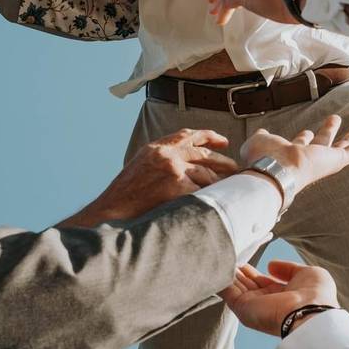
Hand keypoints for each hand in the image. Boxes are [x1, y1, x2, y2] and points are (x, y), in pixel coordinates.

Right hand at [59, 128, 237, 226]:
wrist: (111, 214)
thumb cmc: (124, 200)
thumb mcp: (139, 170)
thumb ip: (160, 163)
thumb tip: (186, 167)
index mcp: (155, 148)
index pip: (186, 135)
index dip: (208, 136)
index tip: (223, 141)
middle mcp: (165, 154)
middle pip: (203, 154)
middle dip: (223, 162)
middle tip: (237, 168)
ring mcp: (172, 169)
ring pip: (207, 174)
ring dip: (220, 183)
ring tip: (231, 189)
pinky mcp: (178, 187)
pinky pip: (204, 191)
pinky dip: (213, 198)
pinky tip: (221, 203)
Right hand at [220, 262, 337, 336]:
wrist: (310, 313)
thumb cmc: (316, 295)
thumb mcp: (307, 273)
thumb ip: (288, 268)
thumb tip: (271, 264)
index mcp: (282, 295)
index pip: (262, 281)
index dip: (252, 271)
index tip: (243, 260)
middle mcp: (266, 302)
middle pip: (246, 284)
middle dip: (237, 272)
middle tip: (229, 256)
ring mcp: (253, 306)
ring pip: (235, 287)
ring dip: (227, 273)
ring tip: (219, 257)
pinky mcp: (242, 308)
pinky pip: (227, 292)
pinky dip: (220, 280)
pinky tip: (215, 267)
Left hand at [241, 114, 348, 192]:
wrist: (274, 170)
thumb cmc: (262, 159)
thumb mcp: (258, 142)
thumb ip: (262, 138)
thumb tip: (262, 133)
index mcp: (292, 156)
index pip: (301, 146)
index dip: (303, 138)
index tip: (306, 133)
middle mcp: (311, 160)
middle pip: (324, 144)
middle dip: (329, 132)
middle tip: (336, 119)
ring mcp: (326, 161)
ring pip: (345, 146)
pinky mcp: (338, 160)